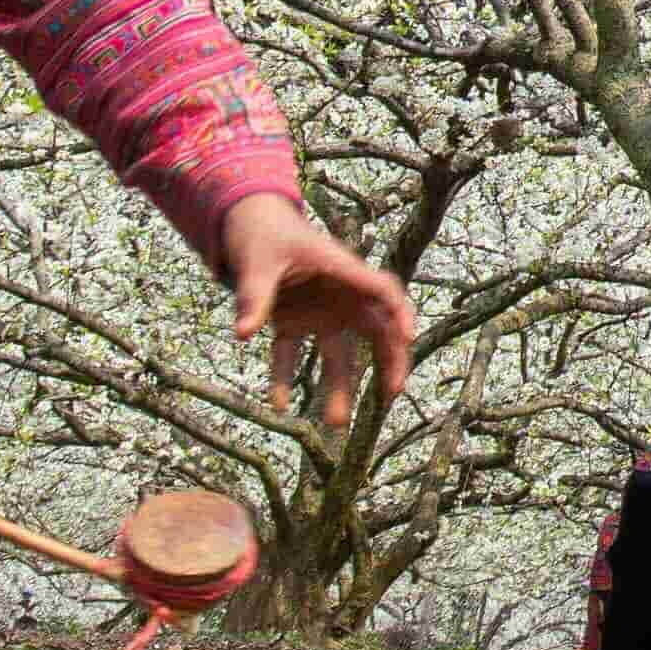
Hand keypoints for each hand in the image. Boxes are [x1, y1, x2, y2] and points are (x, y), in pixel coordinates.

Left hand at [217, 190, 418, 430]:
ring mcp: (319, 312)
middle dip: (388, 360)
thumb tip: (242, 333)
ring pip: (338, 354)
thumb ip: (253, 297)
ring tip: (334, 424)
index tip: (408, 337)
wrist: (246, 225)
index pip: (383, 290)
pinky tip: (278, 405)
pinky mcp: (294, 322)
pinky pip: (294, 355)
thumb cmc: (262, 234)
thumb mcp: (256, 262)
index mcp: (341, 270)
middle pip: (375, 330)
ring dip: (338, 387)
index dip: (400, 312)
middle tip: (392, 393)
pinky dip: (285, 379)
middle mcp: (338, 295)